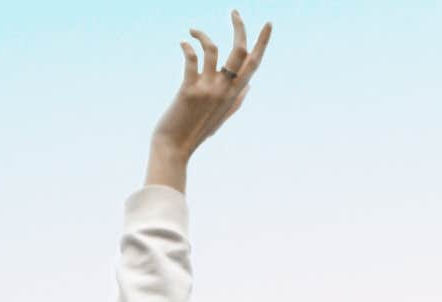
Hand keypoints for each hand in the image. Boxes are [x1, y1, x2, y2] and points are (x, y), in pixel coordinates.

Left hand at [145, 11, 272, 190]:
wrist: (174, 149)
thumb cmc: (195, 131)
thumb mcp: (221, 118)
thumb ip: (237, 101)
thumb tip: (250, 85)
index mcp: (233, 95)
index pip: (253, 64)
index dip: (262, 43)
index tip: (267, 23)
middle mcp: (224, 90)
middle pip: (239, 51)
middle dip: (239, 27)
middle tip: (234, 11)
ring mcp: (208, 90)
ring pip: (213, 49)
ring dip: (203, 34)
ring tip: (193, 31)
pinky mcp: (189, 90)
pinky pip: (191, 59)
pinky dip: (187, 46)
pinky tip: (183, 43)